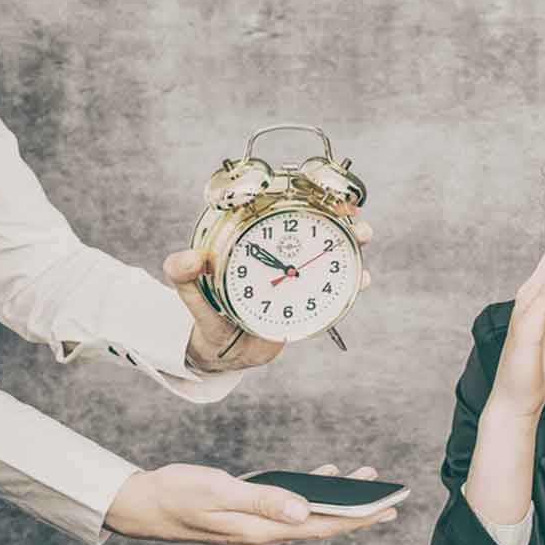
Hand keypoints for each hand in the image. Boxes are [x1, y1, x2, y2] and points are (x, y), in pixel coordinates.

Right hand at [105, 463, 397, 544]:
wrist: (140, 504)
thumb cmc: (176, 493)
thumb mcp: (220, 492)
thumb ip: (264, 501)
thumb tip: (305, 511)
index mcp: (260, 532)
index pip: (321, 528)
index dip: (357, 519)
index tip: (387, 509)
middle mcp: (262, 534)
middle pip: (320, 525)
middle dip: (357, 511)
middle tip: (390, 499)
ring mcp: (255, 527)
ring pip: (306, 515)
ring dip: (336, 499)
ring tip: (363, 479)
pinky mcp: (248, 516)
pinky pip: (288, 508)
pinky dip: (310, 493)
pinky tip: (323, 479)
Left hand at [168, 205, 372, 373]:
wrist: (226, 350)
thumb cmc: (209, 314)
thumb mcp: (192, 293)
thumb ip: (184, 275)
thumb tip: (187, 259)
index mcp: (257, 246)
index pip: (283, 215)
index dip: (307, 199)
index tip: (320, 193)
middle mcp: (284, 258)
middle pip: (319, 231)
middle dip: (341, 220)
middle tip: (351, 218)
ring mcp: (301, 279)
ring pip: (334, 256)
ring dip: (352, 245)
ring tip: (361, 239)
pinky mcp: (312, 302)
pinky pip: (336, 288)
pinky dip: (353, 281)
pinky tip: (360, 279)